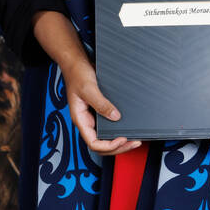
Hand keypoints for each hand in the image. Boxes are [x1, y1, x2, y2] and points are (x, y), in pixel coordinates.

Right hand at [32, 10, 140, 155]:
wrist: (76, 62)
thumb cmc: (76, 74)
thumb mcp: (89, 89)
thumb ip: (101, 104)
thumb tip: (115, 116)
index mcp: (80, 119)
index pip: (93, 142)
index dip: (108, 145)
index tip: (122, 139)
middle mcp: (86, 120)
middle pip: (101, 144)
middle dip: (118, 146)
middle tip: (134, 142)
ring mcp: (92, 116)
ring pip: (105, 137)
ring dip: (119, 141)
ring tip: (133, 140)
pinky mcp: (98, 109)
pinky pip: (108, 125)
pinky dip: (118, 129)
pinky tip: (127, 128)